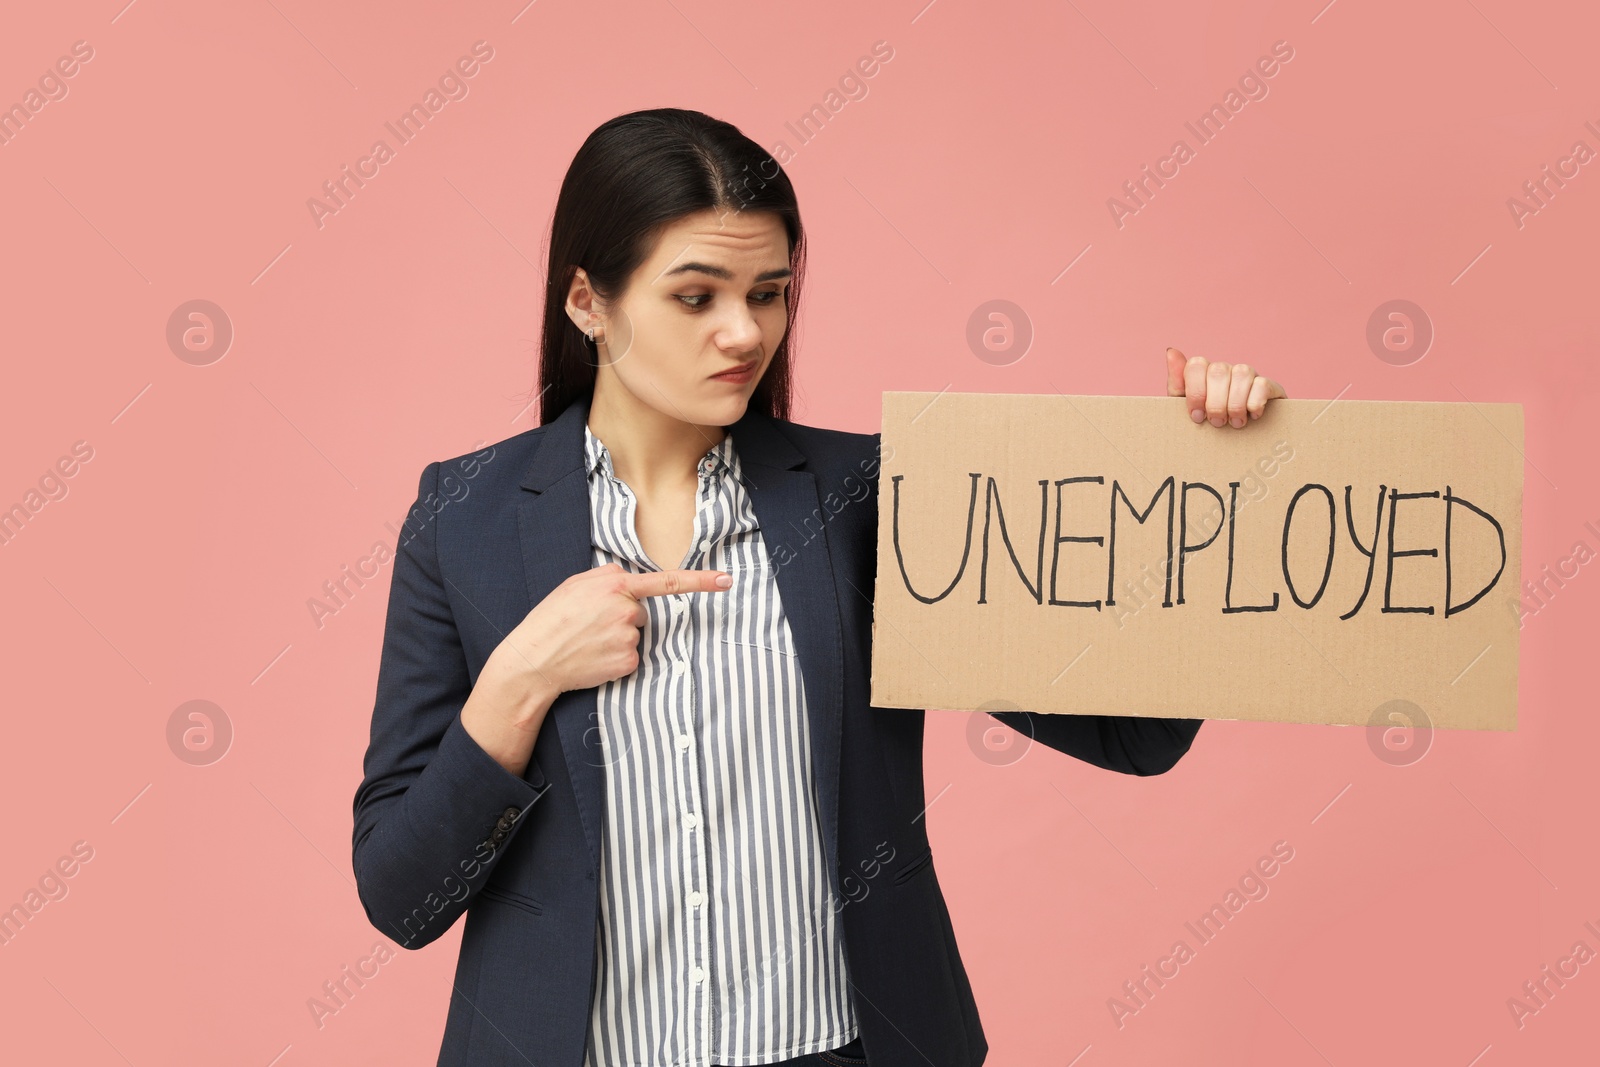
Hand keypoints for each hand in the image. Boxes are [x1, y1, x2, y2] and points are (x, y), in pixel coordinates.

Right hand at [493, 562, 731, 700]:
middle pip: (641, 612)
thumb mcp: (574, 584)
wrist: (534, 661)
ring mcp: (629, 638)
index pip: (666, 581)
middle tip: (589, 624)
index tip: (726, 580)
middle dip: (621, 616)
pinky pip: (631, 656)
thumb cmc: (551, 619)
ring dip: (616, 637)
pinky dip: (615, 658)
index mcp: (615, 586)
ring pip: (635, 635)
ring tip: (587, 640)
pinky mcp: (628, 662)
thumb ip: (606, 577)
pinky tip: (593, 657)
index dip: (700, 581)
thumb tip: (628, 580)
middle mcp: (627, 610)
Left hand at [1165, 346, 1287, 428]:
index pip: (1196, 365)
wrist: (1238, 443)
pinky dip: (1255, 403)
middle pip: (1218, 371)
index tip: (1197, 416)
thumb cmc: (1209, 423)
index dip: (1196, 392)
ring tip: (1234, 423)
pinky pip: (1262, 384)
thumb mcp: (1186, 409)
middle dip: (1215, 403)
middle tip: (1216, 423)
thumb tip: (1171, 351)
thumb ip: (1177, 384)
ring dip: (1236, 404)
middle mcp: (1226, 369)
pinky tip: (1252, 416)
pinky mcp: (1269, 385)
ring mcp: (1248, 375)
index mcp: (1204, 373)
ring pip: (1242, 374)